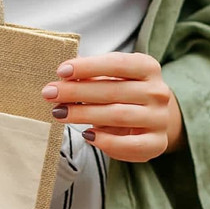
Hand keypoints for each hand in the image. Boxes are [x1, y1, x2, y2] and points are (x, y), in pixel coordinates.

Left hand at [41, 52, 185, 162]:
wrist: (152, 117)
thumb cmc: (123, 92)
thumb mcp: (111, 76)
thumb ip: (90, 74)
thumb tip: (64, 72)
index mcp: (148, 67)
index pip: (117, 63)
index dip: (88, 67)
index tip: (61, 71)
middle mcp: (157, 92)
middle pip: (112, 91)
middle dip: (76, 92)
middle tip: (49, 94)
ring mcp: (159, 119)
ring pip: (117, 116)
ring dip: (83, 114)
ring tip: (58, 113)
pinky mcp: (157, 143)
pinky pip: (130, 145)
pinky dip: (106, 141)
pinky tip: (86, 135)